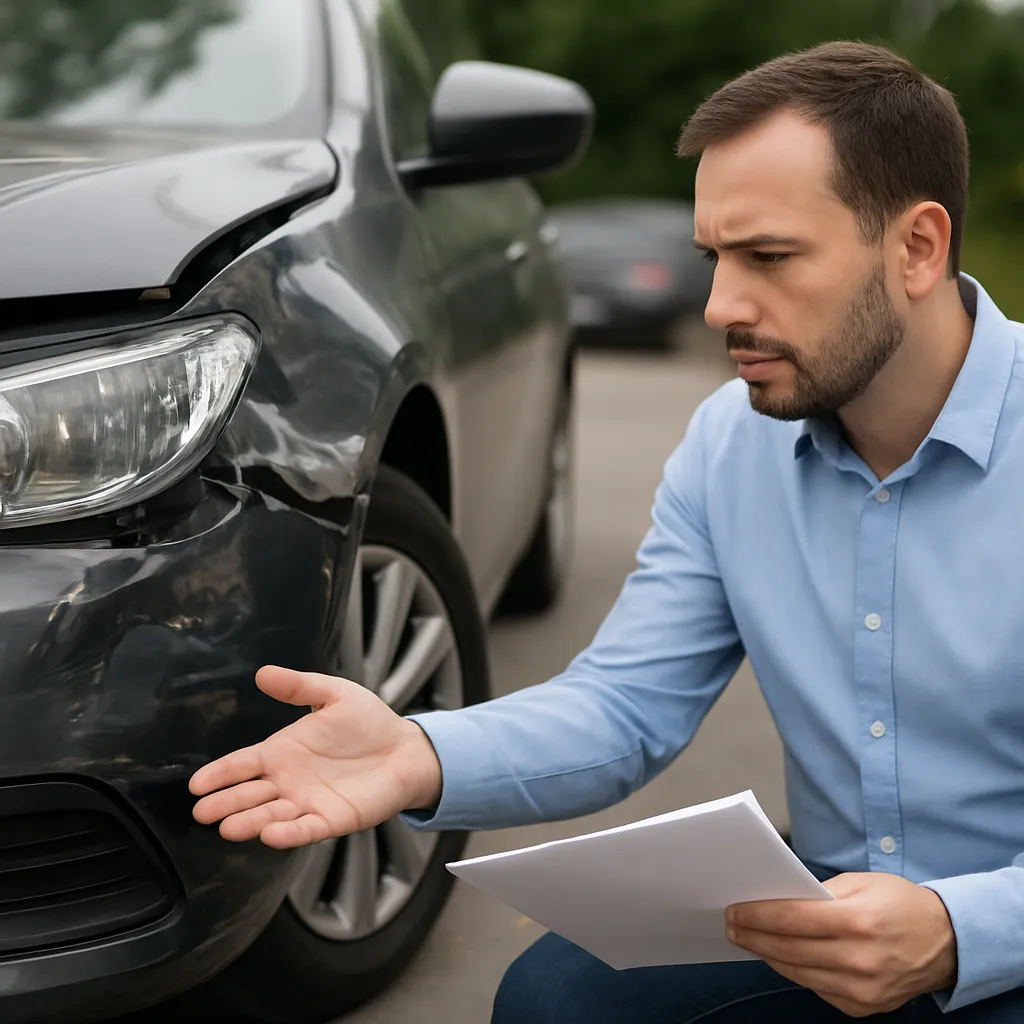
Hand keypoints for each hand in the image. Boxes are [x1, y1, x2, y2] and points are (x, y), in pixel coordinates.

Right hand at [189, 666, 442, 848]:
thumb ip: (299, 686)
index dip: (219, 774)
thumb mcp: (334, 694)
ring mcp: (307, 802)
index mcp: (283, 752)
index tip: (197, 784)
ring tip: (228, 828)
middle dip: (225, 803)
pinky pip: (305, 829)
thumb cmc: (369, 722)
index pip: (242, 764)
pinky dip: (288, 834)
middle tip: (202, 812)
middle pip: (248, 794)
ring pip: (271, 815)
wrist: (405, 748)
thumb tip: (263, 673)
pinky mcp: (331, 819)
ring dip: (250, 822)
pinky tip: (271, 835)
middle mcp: (288, 781)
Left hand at [725, 872, 957, 1017]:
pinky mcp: (863, 1007)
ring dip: (767, 955)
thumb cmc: (900, 904)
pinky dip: (795, 971)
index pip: (792, 919)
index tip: (734, 910)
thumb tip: (777, 899)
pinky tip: (779, 957)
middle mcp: (860, 959)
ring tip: (748, 940)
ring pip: (798, 972)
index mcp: (858, 921)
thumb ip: (820, 892)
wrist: (947, 943)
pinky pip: (817, 989)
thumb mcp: (863, 882)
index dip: (757, 915)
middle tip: (731, 926)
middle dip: (753, 936)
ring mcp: (862, 989)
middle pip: (789, 949)